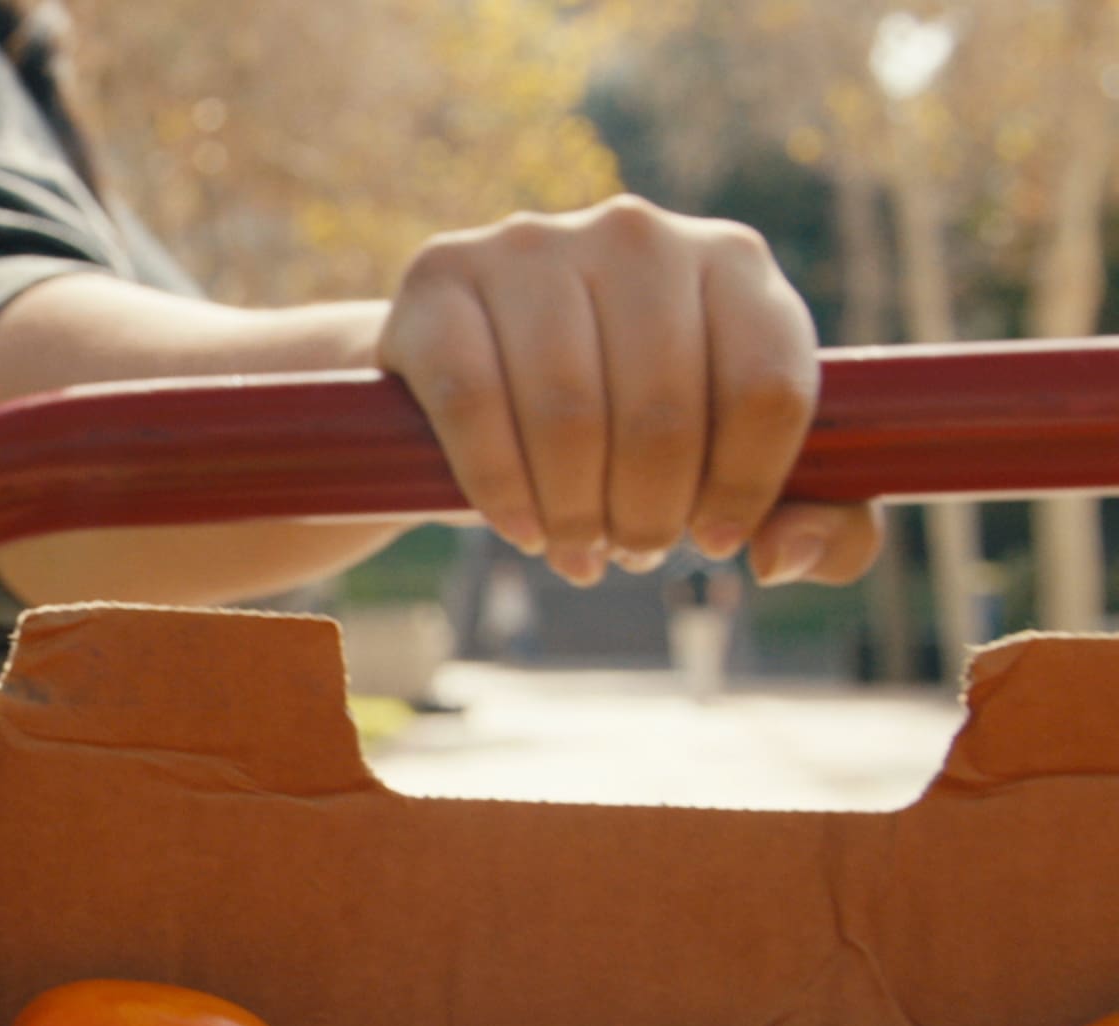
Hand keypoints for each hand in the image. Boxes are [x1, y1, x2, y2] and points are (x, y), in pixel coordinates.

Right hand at [376, 195, 877, 587]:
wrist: (474, 364)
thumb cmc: (625, 425)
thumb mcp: (734, 469)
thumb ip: (820, 522)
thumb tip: (777, 555)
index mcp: (734, 261)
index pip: (768, 387)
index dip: (746, 488)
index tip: (716, 541)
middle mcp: (638, 233)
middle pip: (665, 411)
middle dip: (650, 513)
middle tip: (631, 551)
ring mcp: (533, 243)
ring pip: (568, 413)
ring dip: (574, 511)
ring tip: (575, 548)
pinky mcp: (441, 273)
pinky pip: (473, 402)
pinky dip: (498, 487)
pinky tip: (518, 527)